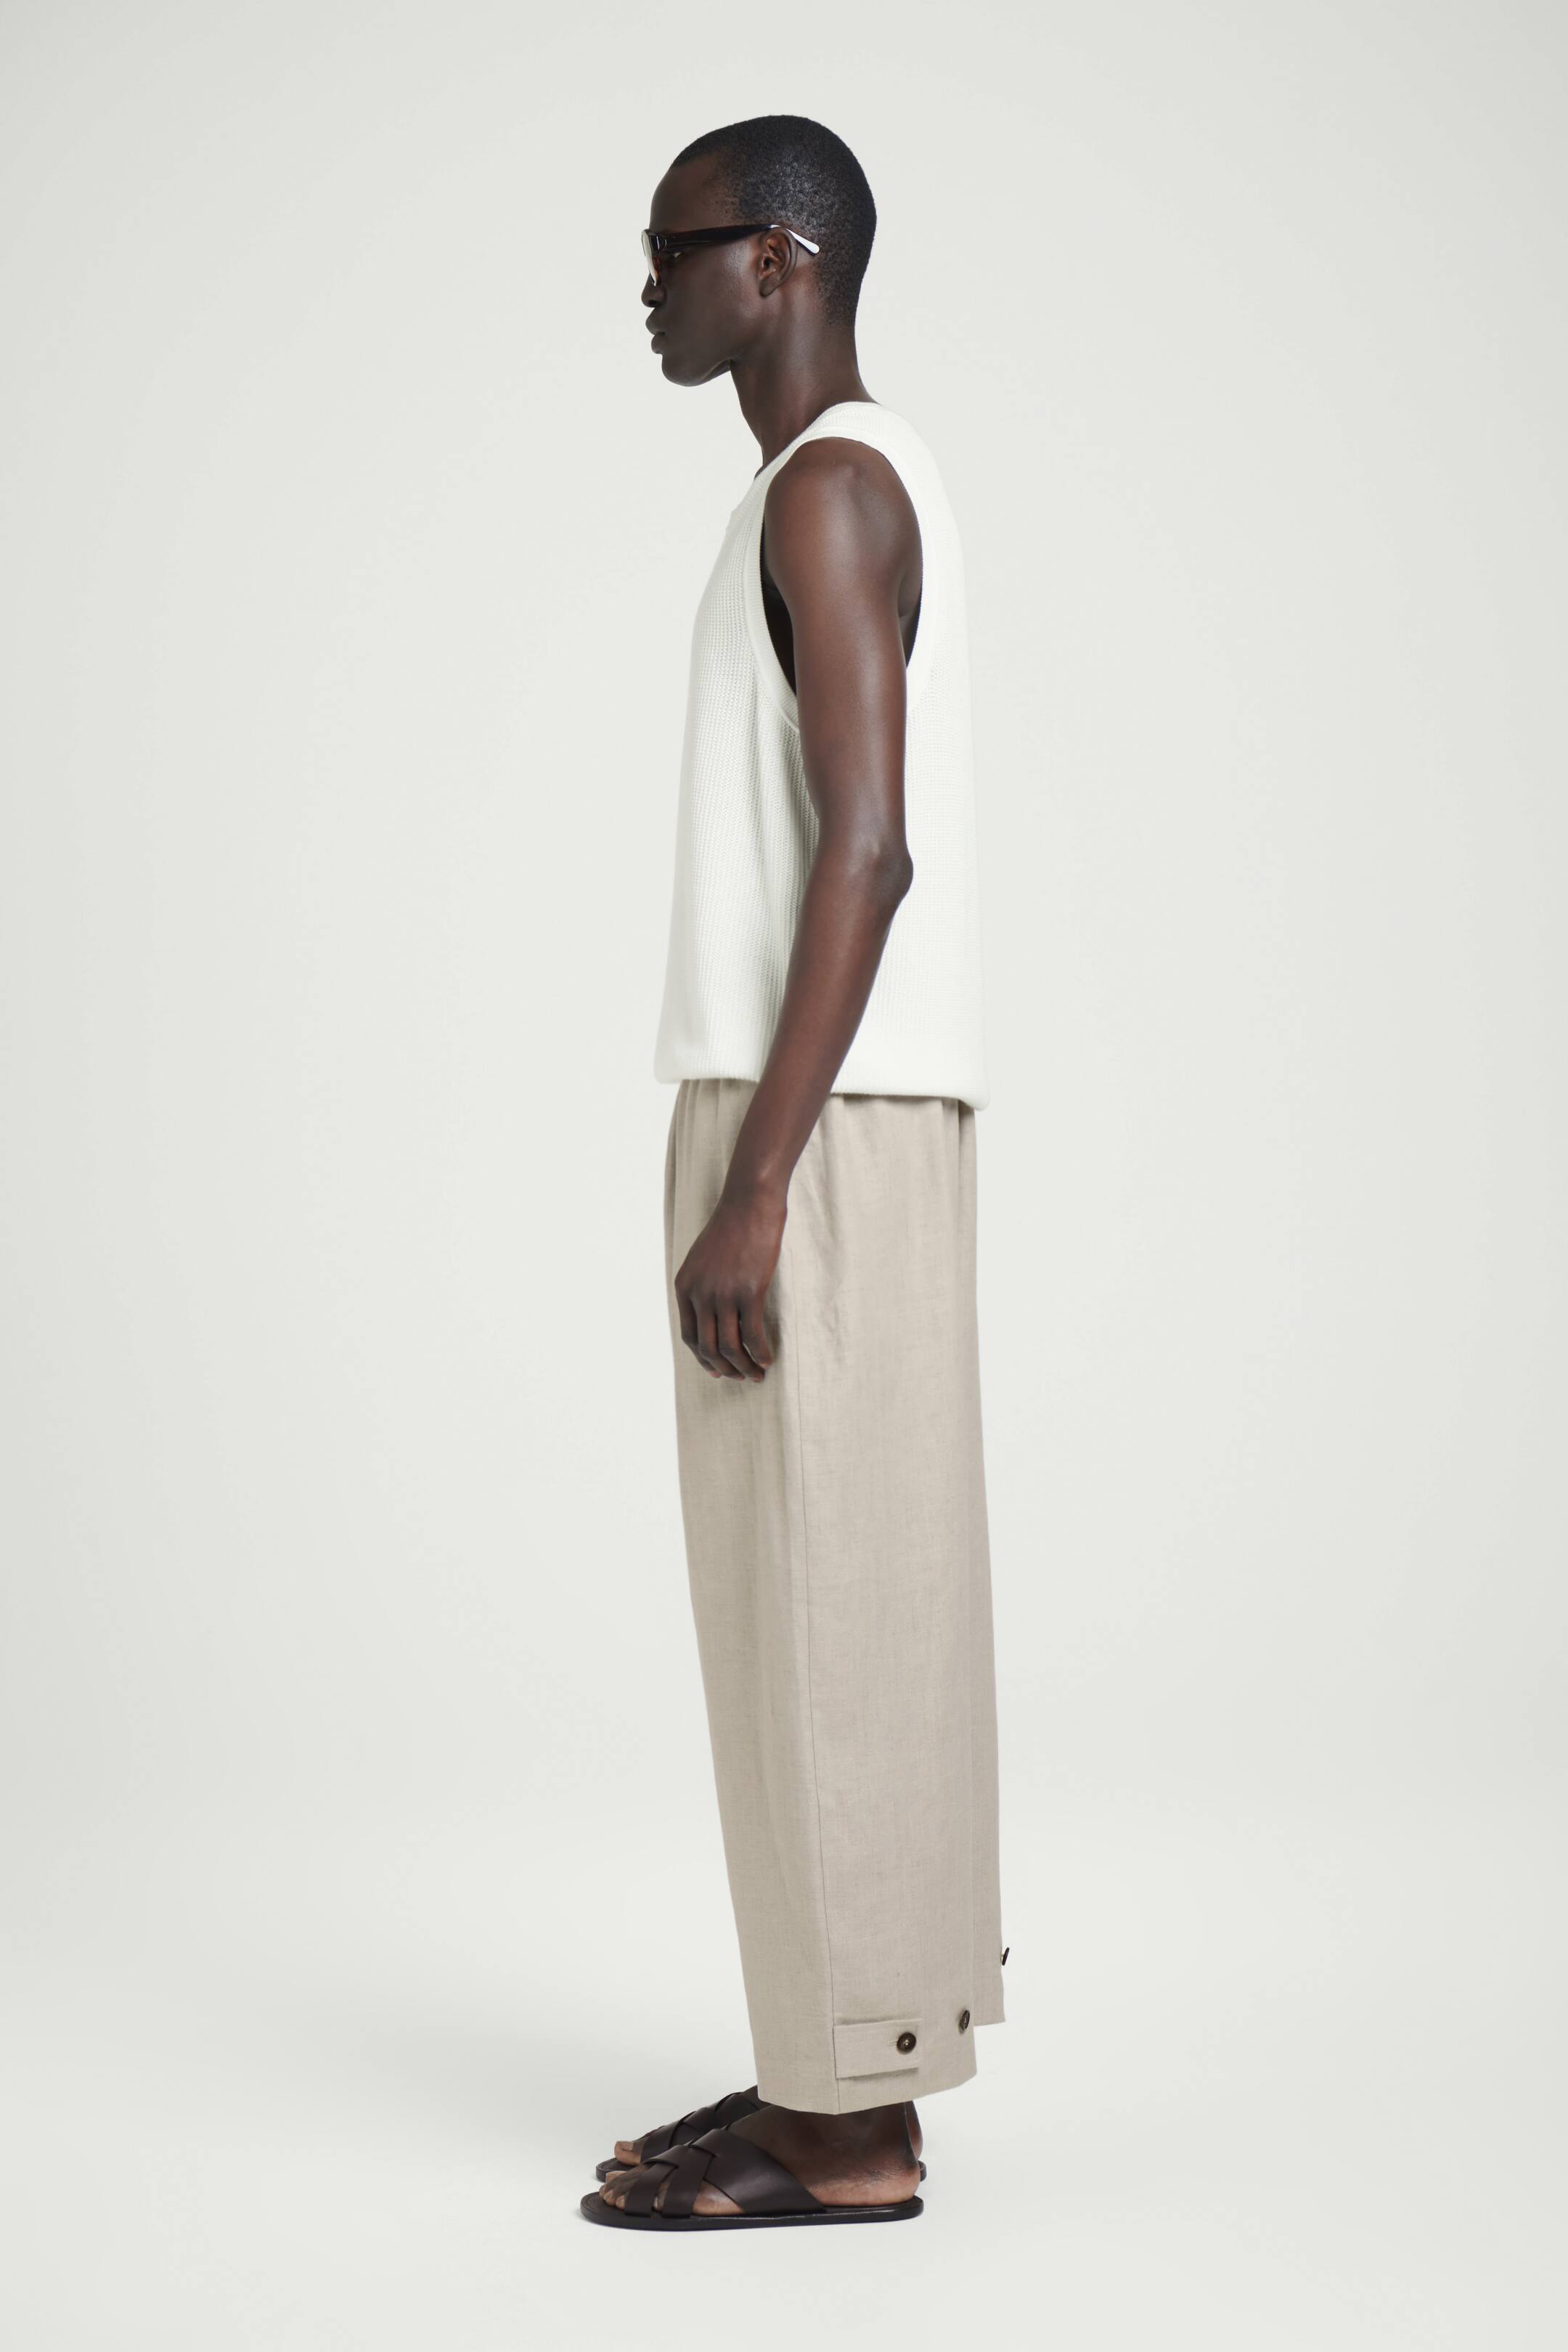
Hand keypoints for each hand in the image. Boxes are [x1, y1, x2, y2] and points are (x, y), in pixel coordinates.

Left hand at [674, 1182, 784, 1379]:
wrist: (749, 1202)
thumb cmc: (732, 1226)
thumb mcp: (703, 1257)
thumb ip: (702, 1285)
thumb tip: (713, 1315)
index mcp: (684, 1286)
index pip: (689, 1336)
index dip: (704, 1359)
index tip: (718, 1370)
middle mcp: (700, 1294)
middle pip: (708, 1347)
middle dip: (725, 1369)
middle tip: (742, 1377)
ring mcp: (723, 1294)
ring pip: (730, 1347)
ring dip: (744, 1367)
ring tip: (757, 1374)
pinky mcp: (749, 1292)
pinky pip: (753, 1335)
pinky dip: (760, 1353)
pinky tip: (768, 1358)